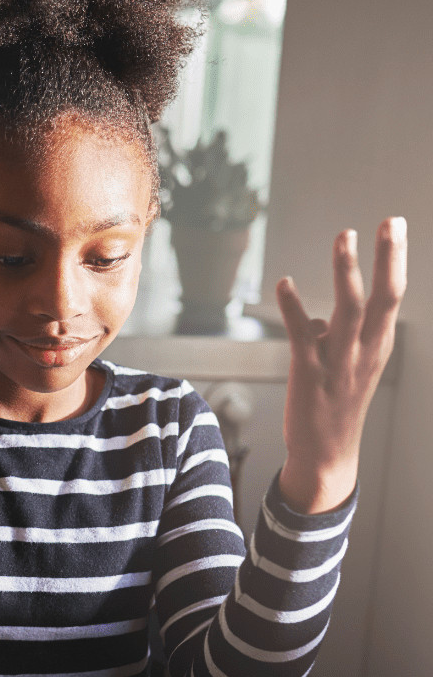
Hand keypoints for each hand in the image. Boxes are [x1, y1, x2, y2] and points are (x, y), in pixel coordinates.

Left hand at [277, 217, 406, 513]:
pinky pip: (303, 335)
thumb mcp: (346, 367)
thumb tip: (314, 318)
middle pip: (383, 297)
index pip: (392, 296)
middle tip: (388, 221)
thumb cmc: (335, 407)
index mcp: (377, 346)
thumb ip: (333, 338)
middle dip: (387, 257)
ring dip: (346, 272)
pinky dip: (293, 307)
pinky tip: (282, 284)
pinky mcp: (309, 375)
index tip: (394, 225)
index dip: (395, 260)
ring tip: (344, 237)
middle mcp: (365, 352)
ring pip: (348, 310)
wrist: (325, 456)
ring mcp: (338, 363)